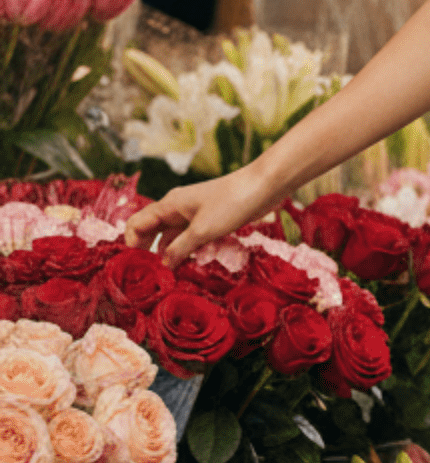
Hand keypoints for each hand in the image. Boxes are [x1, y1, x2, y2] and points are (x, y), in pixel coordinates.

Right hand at [124, 165, 277, 268]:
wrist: (265, 185)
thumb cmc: (232, 203)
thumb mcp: (202, 230)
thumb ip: (179, 249)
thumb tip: (162, 266)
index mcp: (169, 205)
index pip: (136, 224)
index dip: (130, 244)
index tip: (136, 266)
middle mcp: (177, 208)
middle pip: (151, 231)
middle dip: (148, 252)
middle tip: (151, 276)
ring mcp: (193, 214)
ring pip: (171, 237)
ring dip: (170, 254)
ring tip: (170, 277)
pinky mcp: (209, 219)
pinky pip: (189, 237)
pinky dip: (187, 250)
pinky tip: (191, 265)